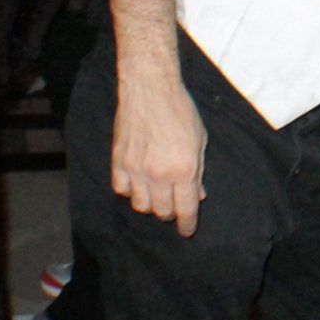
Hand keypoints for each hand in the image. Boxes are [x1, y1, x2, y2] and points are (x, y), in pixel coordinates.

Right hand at [111, 75, 207, 236]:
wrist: (150, 88)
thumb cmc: (181, 110)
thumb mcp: (200, 140)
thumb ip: (199, 170)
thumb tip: (198, 194)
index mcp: (183, 170)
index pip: (185, 209)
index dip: (187, 224)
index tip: (187, 231)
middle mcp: (158, 174)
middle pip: (162, 211)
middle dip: (171, 213)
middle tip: (174, 205)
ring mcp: (136, 169)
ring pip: (141, 205)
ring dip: (151, 203)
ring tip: (157, 194)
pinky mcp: (118, 161)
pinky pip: (122, 190)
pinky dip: (131, 191)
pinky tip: (138, 183)